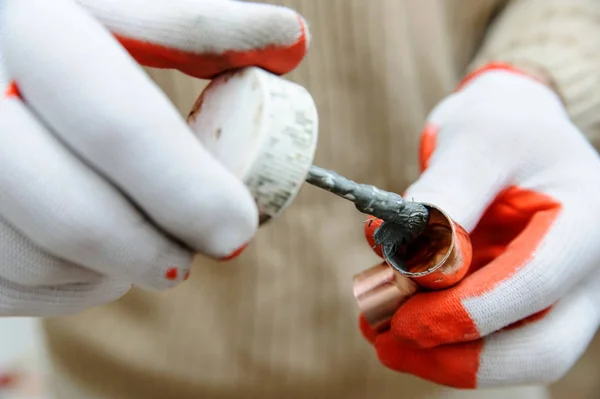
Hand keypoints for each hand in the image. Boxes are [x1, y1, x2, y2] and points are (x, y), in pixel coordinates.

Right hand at [0, 0, 307, 315]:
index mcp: (29, 26)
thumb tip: (291, 40)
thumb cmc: (63, 34)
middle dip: (151, 246)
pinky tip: (97, 254)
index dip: (188, 189)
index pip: (119, 126)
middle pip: (71, 210)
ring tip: (151, 245)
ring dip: (113, 265)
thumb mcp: (116, 7)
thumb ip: (196, 27)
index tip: (238, 227)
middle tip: (203, 253)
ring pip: (39, 256)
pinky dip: (69, 282)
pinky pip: (13, 283)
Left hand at [361, 64, 599, 387]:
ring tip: (375, 332)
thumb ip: (446, 195)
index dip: (470, 310)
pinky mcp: (519, 300)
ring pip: (511, 355)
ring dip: (441, 356)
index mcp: (584, 220)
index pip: (538, 281)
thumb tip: (404, 253)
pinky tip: (388, 321)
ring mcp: (555, 292)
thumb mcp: (474, 141)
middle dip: (459, 356)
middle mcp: (582, 269)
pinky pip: (487, 338)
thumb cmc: (500, 126)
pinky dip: (438, 339)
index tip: (407, 318)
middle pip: (539, 347)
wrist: (511, 129)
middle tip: (388, 341)